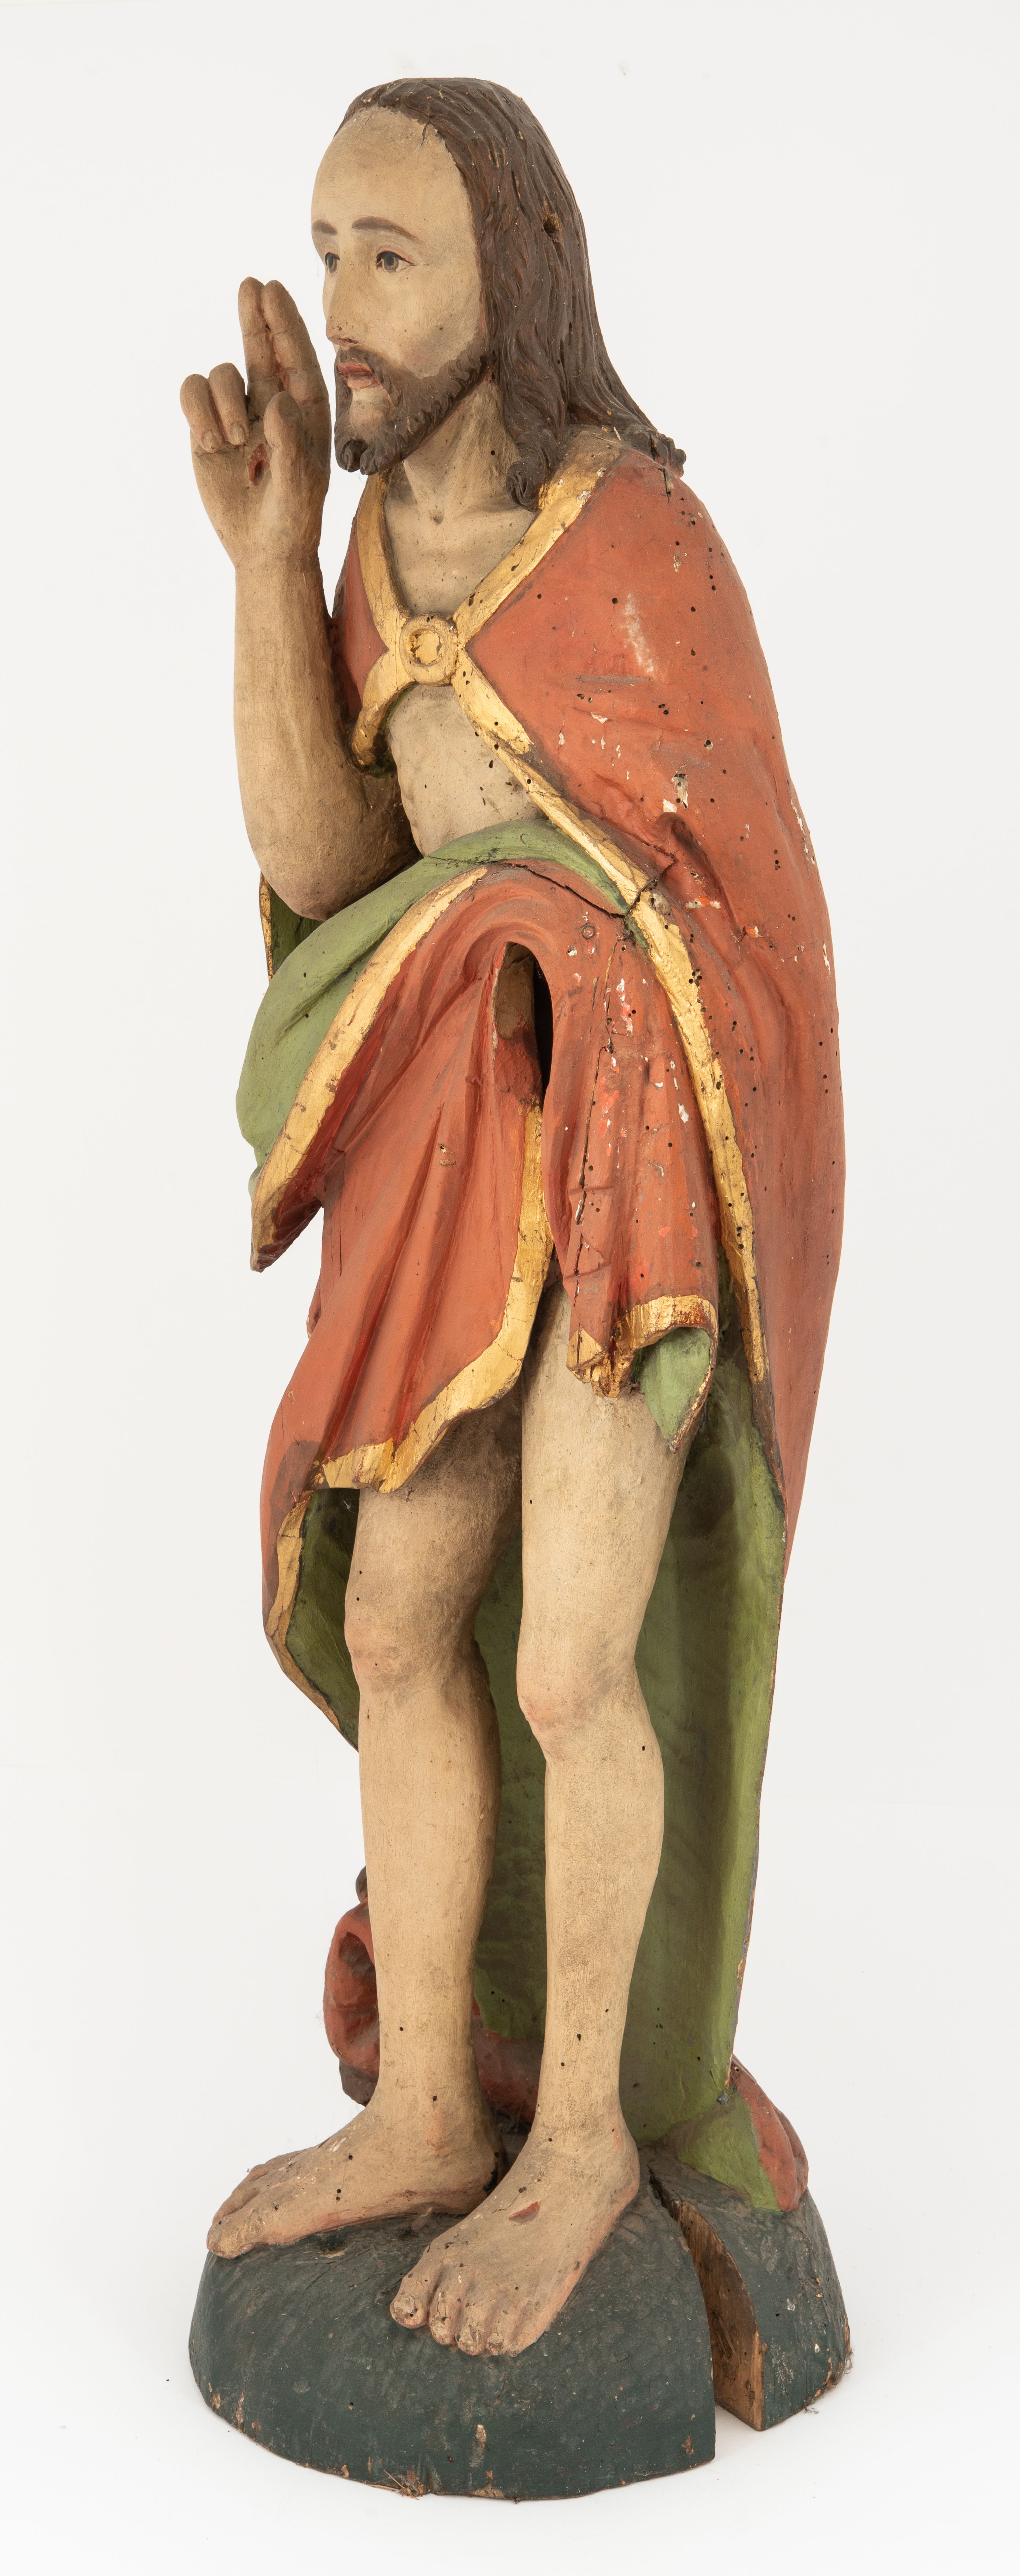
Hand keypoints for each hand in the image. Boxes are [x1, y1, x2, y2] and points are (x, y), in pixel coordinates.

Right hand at [180, 278, 330, 568]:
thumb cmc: (292, 519)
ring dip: (223, 400)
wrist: (262, 549)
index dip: (284, 322)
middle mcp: (271, 404)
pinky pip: (193, 392)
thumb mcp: (299, 486)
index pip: (297, 357)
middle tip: (250, 285)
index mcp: (305, 411)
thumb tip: (277, 400)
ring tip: (232, 440)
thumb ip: (290, 442)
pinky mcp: (207, 427)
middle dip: (255, 317)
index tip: (273, 290)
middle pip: (261, 347)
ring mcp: (237, 413)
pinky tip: (209, 441)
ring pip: (222, 374)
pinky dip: (196, 410)